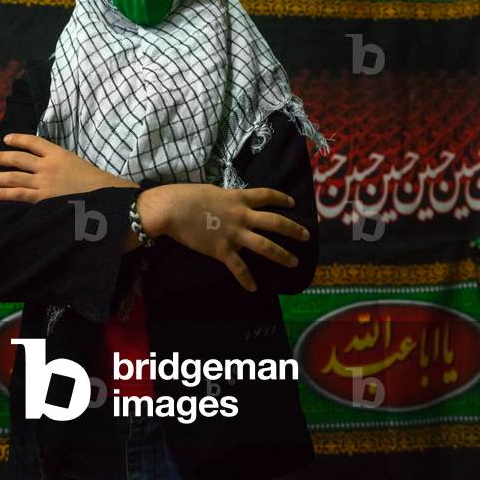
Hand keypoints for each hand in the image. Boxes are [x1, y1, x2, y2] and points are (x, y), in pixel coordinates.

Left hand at [0, 132, 138, 202]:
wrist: (106, 195)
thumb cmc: (96, 182)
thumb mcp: (77, 163)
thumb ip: (61, 162)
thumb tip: (46, 164)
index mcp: (58, 153)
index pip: (33, 141)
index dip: (18, 139)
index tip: (7, 138)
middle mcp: (48, 165)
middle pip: (19, 158)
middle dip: (3, 157)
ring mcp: (44, 182)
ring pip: (15, 176)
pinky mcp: (43, 198)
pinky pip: (20, 194)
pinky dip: (6, 193)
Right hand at [138, 183, 308, 291]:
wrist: (172, 209)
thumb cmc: (188, 195)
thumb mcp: (213, 191)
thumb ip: (226, 199)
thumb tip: (230, 203)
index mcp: (239, 198)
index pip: (266, 196)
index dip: (281, 198)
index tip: (292, 203)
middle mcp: (242, 216)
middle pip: (275, 222)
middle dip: (293, 229)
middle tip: (306, 236)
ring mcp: (234, 234)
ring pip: (266, 246)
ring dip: (282, 255)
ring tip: (294, 262)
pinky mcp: (223, 250)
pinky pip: (239, 268)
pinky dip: (247, 280)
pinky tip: (254, 288)